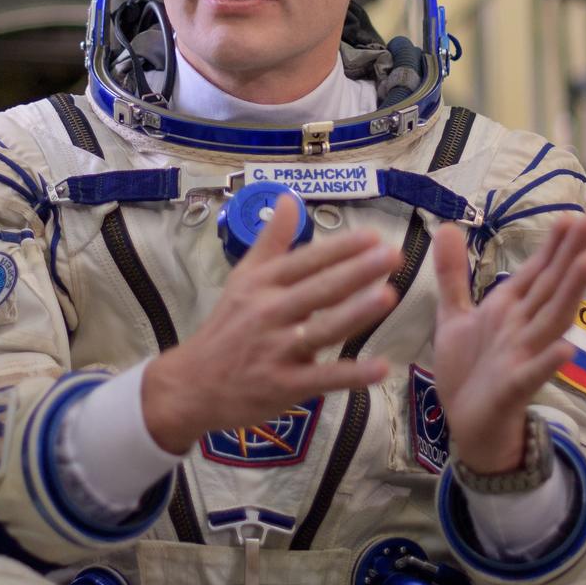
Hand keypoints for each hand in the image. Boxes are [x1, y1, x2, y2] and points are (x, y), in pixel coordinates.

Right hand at [143, 193, 402, 453]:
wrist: (193, 384)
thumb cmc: (227, 327)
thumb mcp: (243, 278)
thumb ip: (272, 241)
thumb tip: (290, 198)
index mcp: (262, 284)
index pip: (305, 261)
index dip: (340, 248)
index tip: (374, 235)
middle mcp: (269, 312)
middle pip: (318, 289)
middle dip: (356, 271)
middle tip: (392, 255)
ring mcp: (276, 351)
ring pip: (321, 329)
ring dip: (355, 313)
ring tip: (389, 296)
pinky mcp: (283, 386)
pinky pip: (322, 379)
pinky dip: (351, 375)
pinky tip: (381, 368)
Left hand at [432, 213, 585, 474]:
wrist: (466, 424)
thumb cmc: (469, 369)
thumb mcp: (455, 314)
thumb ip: (453, 273)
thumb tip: (447, 225)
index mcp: (509, 309)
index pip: (536, 271)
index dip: (553, 244)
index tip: (573, 214)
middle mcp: (522, 328)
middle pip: (550, 286)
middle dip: (570, 254)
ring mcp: (522, 356)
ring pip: (550, 320)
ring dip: (569, 293)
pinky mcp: (513, 387)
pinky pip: (534, 373)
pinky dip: (549, 361)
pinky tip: (568, 349)